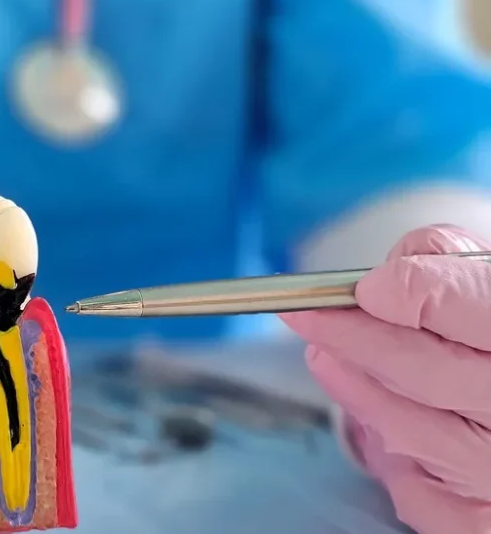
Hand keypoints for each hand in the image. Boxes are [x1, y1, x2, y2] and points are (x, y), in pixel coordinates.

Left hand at [282, 225, 490, 532]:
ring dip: (358, 391)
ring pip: (411, 432)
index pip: (463, 306)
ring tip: (328, 358)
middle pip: (425, 370)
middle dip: (354, 336)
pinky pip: (421, 495)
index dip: (405, 290)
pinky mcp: (486, 525)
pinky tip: (386, 425)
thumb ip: (460, 271)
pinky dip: (394, 459)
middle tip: (307, 314)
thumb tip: (391, 275)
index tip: (363, 286)